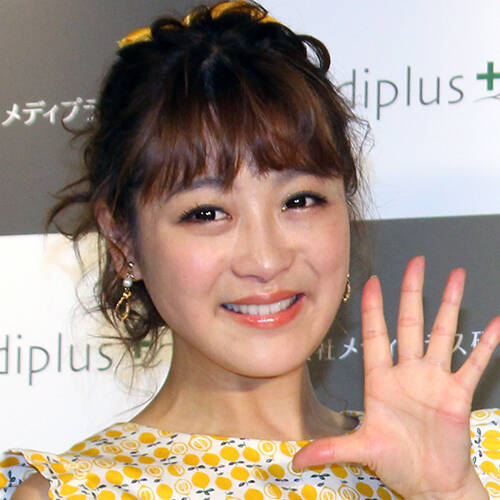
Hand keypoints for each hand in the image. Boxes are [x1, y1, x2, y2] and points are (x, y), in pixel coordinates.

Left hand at [293, 256, 499, 498]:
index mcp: (381, 380)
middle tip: (416, 263)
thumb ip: (332, 449)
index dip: (373, 309)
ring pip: (443, 333)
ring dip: (450, 305)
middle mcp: (407, 372)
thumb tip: (297, 460)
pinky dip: (487, 344)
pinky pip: (475, 364)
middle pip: (410, 322)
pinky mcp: (458, 394)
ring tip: (456, 276)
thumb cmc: (396, 462)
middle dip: (412, 292)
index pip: (376, 335)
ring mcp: (434, 380)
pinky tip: (496, 323)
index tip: (372, 281)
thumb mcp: (362, 451)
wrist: (430, 483)